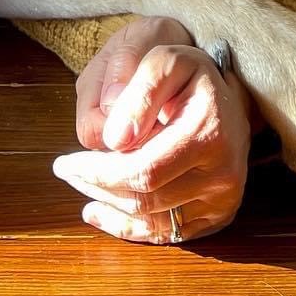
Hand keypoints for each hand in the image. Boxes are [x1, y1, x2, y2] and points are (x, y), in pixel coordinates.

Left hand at [55, 16, 252, 243]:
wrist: (230, 96)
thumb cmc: (190, 76)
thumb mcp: (166, 61)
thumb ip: (140, 92)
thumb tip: (114, 138)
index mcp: (209, 131)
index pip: (143, 169)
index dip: (97, 171)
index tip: (64, 162)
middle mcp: (223, 173)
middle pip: (145, 199)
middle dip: (98, 187)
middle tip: (67, 172)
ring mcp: (223, 199)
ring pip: (153, 221)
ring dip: (109, 206)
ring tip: (82, 186)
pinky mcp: (218, 215)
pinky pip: (168, 234)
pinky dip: (129, 228)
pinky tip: (100, 211)